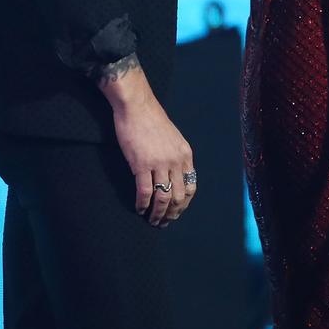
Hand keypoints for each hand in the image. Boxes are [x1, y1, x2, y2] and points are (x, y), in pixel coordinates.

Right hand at [99, 63, 195, 226]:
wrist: (137, 106)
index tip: (177, 212)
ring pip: (163, 198)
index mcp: (185, 154)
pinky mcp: (141, 164)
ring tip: (152, 220)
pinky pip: (145, 192)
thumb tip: (173, 175)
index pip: (191, 187)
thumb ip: (175, 156)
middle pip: (179, 196)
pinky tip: (139, 209)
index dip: (184, 204)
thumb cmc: (152, 119)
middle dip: (172, 213)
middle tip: (164, 222)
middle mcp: (176, 161)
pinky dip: (143, 204)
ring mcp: (159, 163)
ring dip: (157, 214)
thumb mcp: (173, 138)